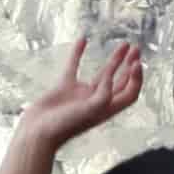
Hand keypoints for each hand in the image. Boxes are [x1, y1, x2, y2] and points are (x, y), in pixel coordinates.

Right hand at [25, 32, 145, 147]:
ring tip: (124, 45)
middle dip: (130, 66)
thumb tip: (112, 78)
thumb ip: (103, 96)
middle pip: (121, 82)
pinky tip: (83, 40)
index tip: (137, 63)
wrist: (36, 133)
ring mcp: (81, 94)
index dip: (136, 79)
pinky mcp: (64, 87)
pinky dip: (78, 53)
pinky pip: (74, 67)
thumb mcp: (89, 112)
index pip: (129, 93)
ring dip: (114, 60)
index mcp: (106, 109)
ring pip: (102, 74)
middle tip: (136, 49)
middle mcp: (97, 101)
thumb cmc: (63, 127)